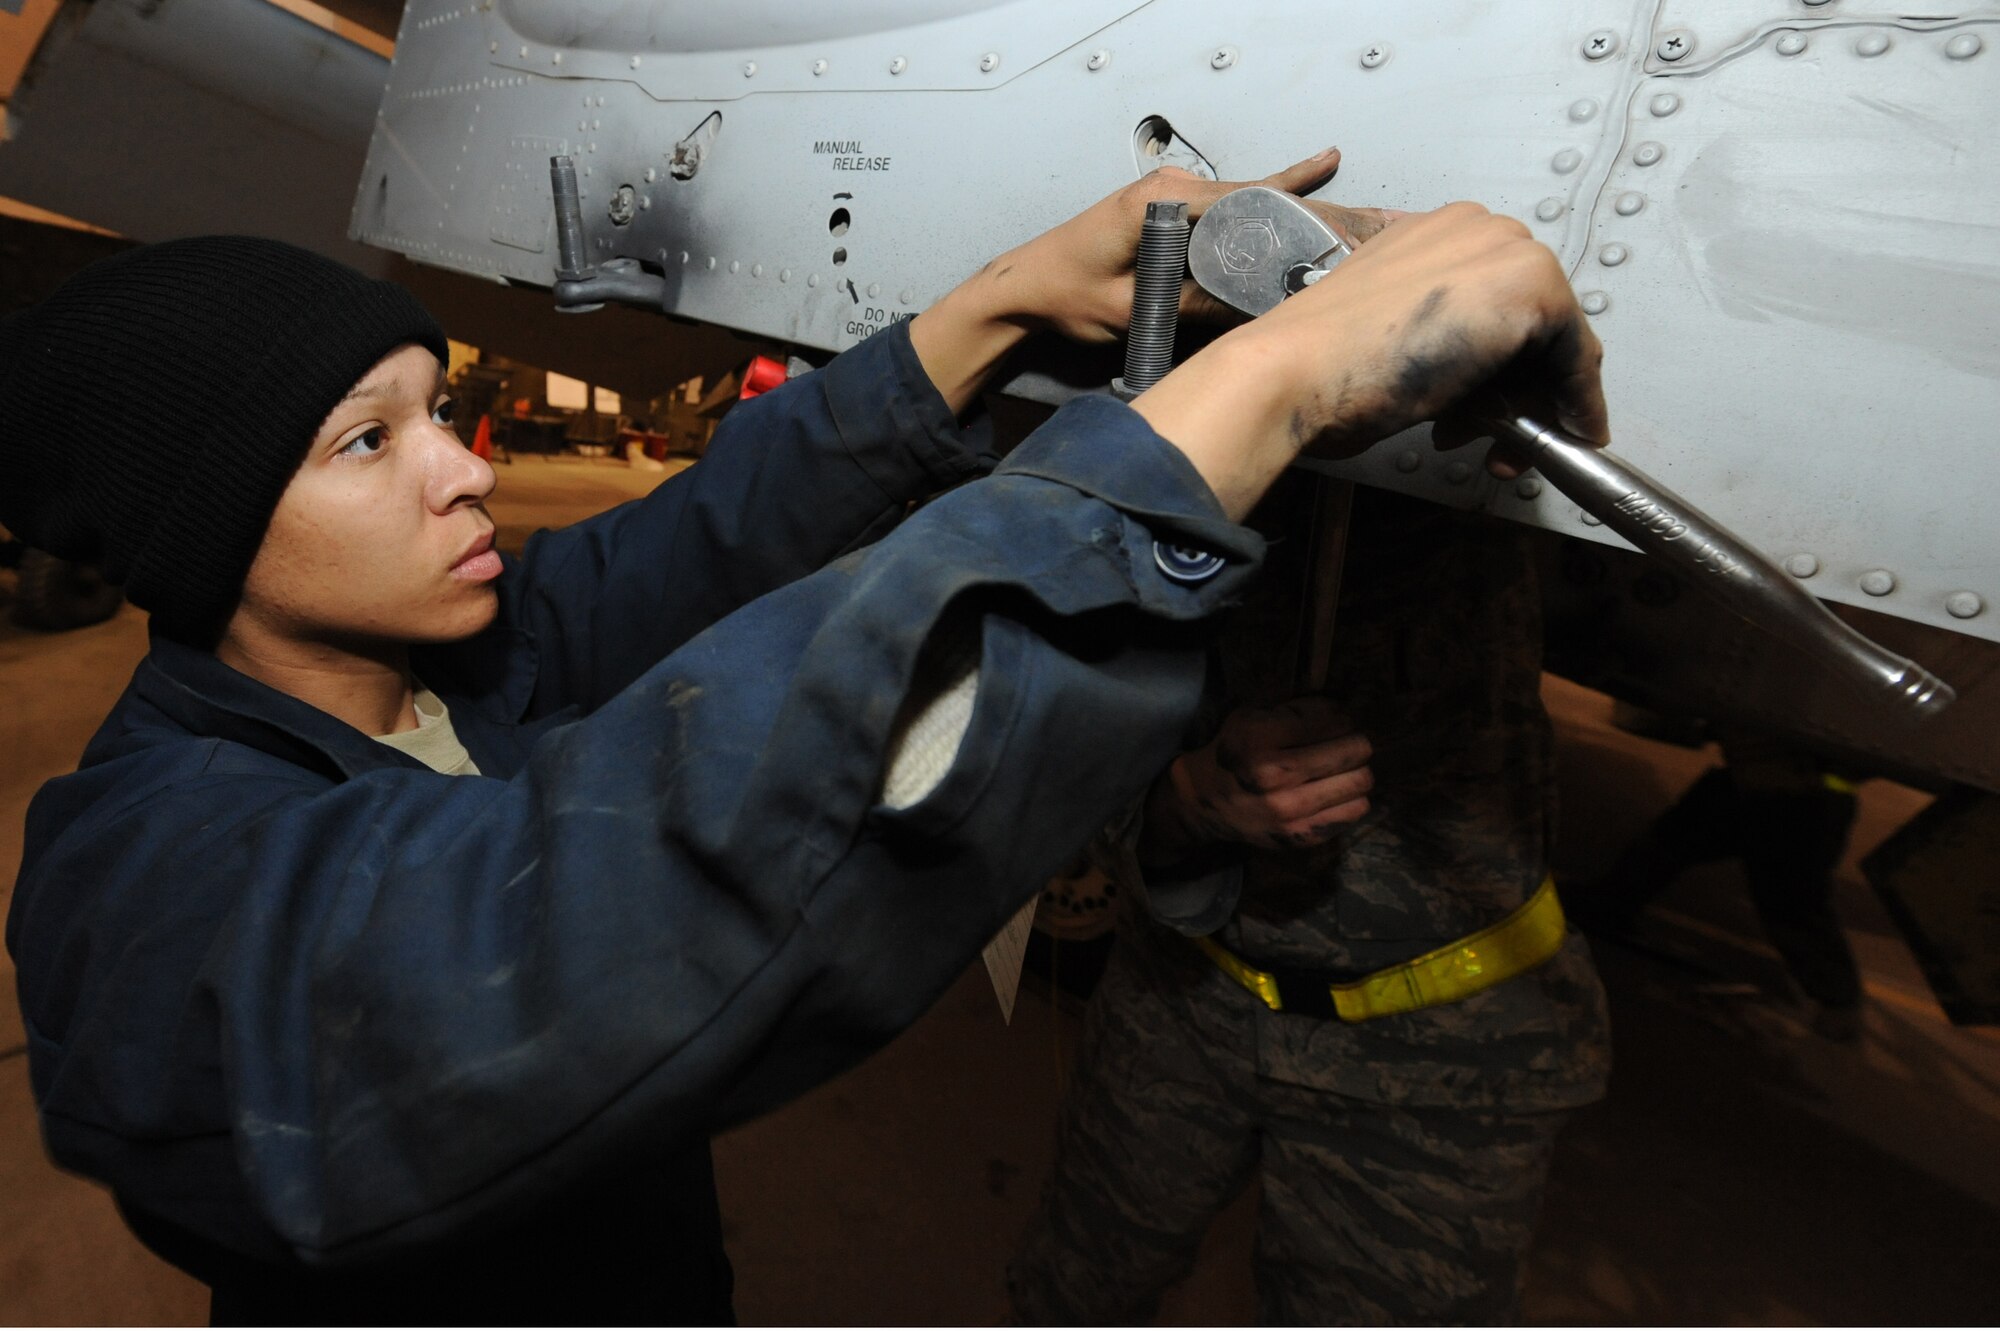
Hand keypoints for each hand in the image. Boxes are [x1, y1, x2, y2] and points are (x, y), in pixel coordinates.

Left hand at [908, 147, 1396, 412]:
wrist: (1023, 287)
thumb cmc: (1066, 295)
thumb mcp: (1135, 307)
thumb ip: (1194, 303)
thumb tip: (1256, 308)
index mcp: (1164, 200)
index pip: (1248, 205)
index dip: (1298, 225)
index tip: (1338, 242)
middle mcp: (1172, 186)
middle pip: (1259, 198)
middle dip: (1313, 214)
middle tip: (1371, 226)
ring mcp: (1173, 192)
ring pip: (1251, 201)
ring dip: (1300, 210)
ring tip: (1359, 215)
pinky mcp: (1172, 207)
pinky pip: (1233, 203)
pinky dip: (1272, 197)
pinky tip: (1316, 170)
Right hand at [1131, 201, 1608, 517]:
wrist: (1297, 370)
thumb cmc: (1321, 362)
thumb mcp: (1391, 330)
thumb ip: (1440, 334)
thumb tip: (1481, 379)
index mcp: (1437, 230)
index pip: (1498, 297)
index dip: (1500, 363)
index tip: (1483, 412)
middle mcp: (1479, 226)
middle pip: (1535, 317)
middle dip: (1520, 385)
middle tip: (1489, 437)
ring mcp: (1509, 251)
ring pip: (1557, 339)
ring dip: (1537, 402)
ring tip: (1494, 448)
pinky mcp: (1533, 289)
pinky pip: (1578, 356)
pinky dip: (1579, 401)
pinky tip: (1565, 435)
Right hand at [1140, 696, 1373, 863]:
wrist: (1206, 803)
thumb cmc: (1235, 752)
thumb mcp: (1251, 717)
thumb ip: (1296, 710)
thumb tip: (1344, 711)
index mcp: (1259, 740)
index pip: (1332, 720)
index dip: (1338, 716)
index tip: (1332, 721)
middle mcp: (1276, 777)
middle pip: (1356, 750)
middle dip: (1354, 742)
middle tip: (1345, 743)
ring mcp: (1291, 812)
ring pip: (1362, 781)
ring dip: (1356, 770)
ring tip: (1342, 769)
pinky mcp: (1302, 836)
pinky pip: (1355, 811)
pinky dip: (1350, 798)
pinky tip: (1333, 792)